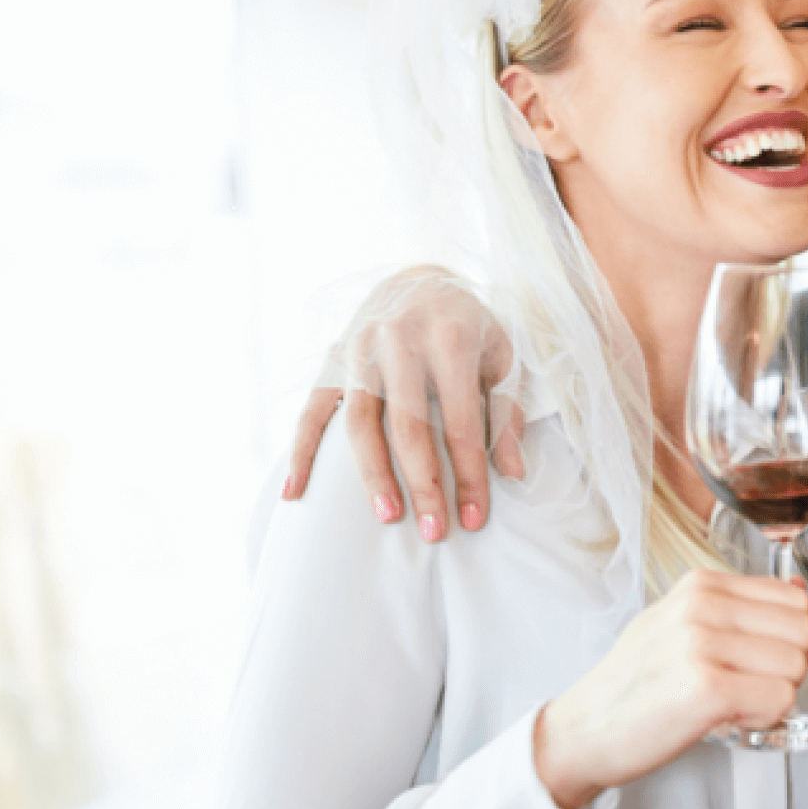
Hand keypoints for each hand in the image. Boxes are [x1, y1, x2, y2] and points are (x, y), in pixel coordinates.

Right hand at [282, 266, 525, 541]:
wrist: (418, 276)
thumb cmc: (468, 326)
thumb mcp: (502, 356)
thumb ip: (506, 413)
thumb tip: (512, 473)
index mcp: (450, 340)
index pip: (461, 423)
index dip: (469, 476)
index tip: (473, 519)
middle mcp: (399, 342)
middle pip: (409, 427)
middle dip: (422, 484)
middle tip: (433, 532)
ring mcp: (359, 350)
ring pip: (358, 422)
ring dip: (371, 475)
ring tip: (386, 517)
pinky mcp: (331, 360)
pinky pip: (311, 410)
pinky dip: (300, 452)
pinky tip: (295, 492)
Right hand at [533, 569, 807, 808]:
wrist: (585, 729)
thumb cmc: (635, 684)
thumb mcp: (679, 624)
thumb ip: (737, 608)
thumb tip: (799, 592)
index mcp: (700, 585)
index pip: (793, 600)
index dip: (788, 640)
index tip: (759, 662)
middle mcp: (701, 605)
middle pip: (803, 631)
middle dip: (791, 668)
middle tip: (752, 688)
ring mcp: (701, 644)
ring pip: (795, 667)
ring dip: (775, 696)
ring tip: (732, 704)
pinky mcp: (705, 688)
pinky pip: (779, 699)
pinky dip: (764, 718)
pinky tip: (730, 719)